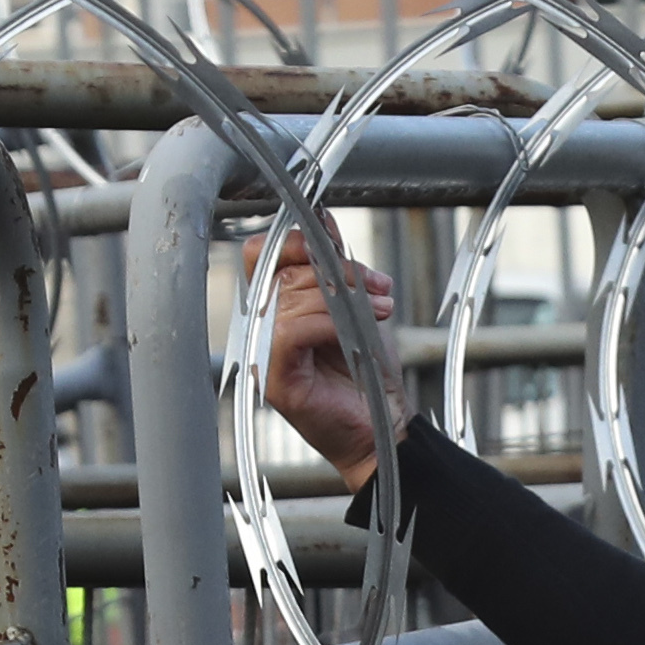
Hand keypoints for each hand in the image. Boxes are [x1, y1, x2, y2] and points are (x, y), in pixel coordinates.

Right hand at [259, 227, 399, 485]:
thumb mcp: (354, 305)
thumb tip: (324, 221)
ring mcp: (263, 353)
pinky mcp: (274, 377)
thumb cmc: (367, 371)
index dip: (294, 240)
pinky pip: (293, 329)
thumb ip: (335, 266)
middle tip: (377, 288)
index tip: (337, 248)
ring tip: (381, 310)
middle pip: (284, 270)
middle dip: (339, 271)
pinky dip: (331, 323)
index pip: (260, 253)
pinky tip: (359, 332)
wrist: (384, 424)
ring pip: (292, 297)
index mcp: (273, 306)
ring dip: (345, 297)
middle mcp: (261, 327)